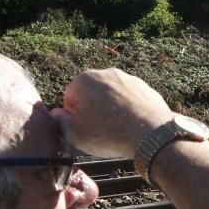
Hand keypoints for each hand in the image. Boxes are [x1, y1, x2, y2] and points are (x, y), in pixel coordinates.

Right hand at [51, 68, 174, 158]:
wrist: (150, 134)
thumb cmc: (107, 134)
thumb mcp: (74, 134)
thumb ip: (60, 122)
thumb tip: (57, 114)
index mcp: (84, 80)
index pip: (70, 98)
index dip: (74, 116)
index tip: (84, 129)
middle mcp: (106, 73)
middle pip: (92, 94)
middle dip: (93, 109)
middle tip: (100, 130)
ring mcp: (128, 78)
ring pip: (113, 96)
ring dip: (112, 109)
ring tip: (118, 130)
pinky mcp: (145, 88)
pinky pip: (131, 100)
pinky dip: (130, 110)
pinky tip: (133, 126)